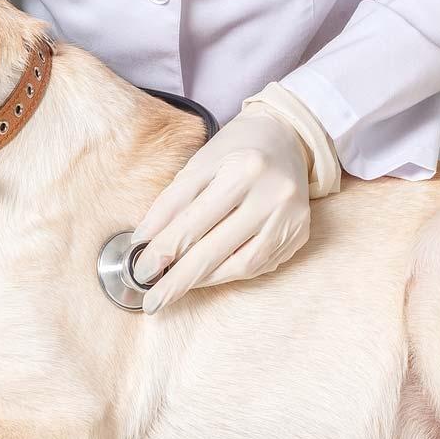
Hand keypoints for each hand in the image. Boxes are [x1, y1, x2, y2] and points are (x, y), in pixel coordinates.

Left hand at [131, 105, 314, 313]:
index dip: (165, 249)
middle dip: (179, 279)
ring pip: (241, 265)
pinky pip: (258, 265)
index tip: (141, 271)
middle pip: (217, 248)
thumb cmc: (235, 149)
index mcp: (244, 169)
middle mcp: (273, 195)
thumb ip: (172, 202)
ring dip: (204, 280)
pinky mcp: (299, 234)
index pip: (195, 219)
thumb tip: (145, 242)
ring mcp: (291, 218)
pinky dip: (227, 274)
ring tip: (176, 286)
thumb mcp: (199, 164)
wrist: (287, 138)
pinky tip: (206, 275)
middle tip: (154, 300)